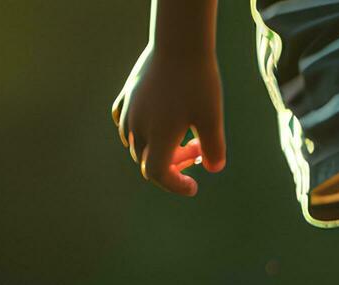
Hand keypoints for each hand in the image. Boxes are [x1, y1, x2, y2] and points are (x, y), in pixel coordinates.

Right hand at [111, 44, 225, 195]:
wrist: (179, 45)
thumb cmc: (198, 82)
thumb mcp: (212, 118)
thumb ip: (213, 147)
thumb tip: (213, 168)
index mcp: (158, 136)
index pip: (157, 174)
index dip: (175, 186)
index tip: (194, 186)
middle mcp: (138, 126)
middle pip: (149, 161)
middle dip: (174, 165)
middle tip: (198, 150)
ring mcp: (130, 110)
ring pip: (136, 144)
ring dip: (158, 149)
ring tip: (183, 137)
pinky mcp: (128, 95)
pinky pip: (125, 123)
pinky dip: (140, 133)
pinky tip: (156, 125)